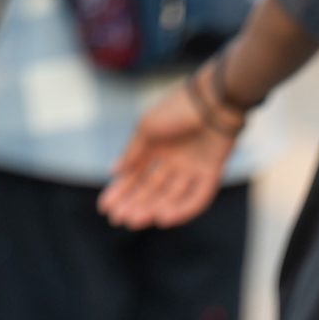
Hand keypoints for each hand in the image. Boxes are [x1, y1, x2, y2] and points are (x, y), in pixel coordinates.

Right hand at [98, 81, 238, 230]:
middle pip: (153, 189)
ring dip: (152, 209)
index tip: (105, 207)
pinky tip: (162, 219)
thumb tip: (113, 171)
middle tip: (118, 220)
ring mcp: (193, 168)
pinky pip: (197, 198)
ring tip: (134, 221)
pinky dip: (181, 210)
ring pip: (171, 196)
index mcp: (157, 147)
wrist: (213, 99)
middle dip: (134, 204)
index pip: (136, 175)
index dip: (121, 191)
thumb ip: (132, 152)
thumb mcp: (147, 128)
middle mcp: (174, 161)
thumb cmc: (177, 108)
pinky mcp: (211, 174)